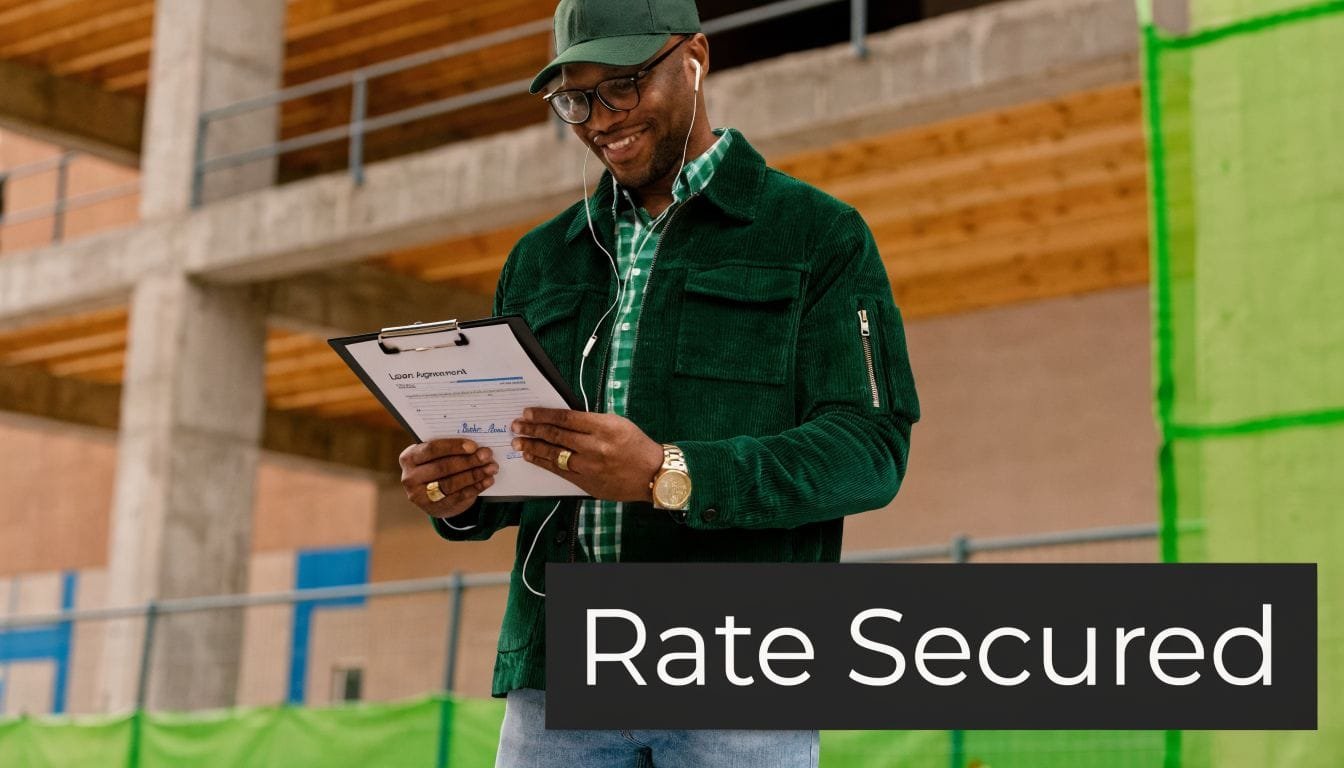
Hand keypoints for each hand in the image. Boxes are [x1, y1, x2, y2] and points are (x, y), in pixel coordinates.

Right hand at [399, 439, 497, 518]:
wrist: (431, 495)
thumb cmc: (437, 466)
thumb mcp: (435, 456)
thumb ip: (449, 449)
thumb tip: (476, 445)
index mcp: (409, 457)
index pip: (431, 449)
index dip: (453, 447)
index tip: (473, 446)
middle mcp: (410, 477)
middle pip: (443, 467)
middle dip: (468, 461)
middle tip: (487, 455)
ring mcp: (420, 496)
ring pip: (451, 484)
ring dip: (474, 475)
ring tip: (491, 468)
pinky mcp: (434, 508)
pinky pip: (458, 496)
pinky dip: (476, 487)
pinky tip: (487, 480)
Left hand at [511, 408, 663, 502]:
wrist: (652, 475)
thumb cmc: (636, 445)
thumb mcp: (618, 423)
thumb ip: (591, 422)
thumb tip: (563, 419)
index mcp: (603, 427)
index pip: (565, 418)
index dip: (543, 415)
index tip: (528, 412)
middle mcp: (594, 447)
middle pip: (556, 436)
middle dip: (532, 430)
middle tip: (516, 426)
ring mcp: (589, 467)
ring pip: (554, 455)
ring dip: (533, 448)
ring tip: (518, 443)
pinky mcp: (586, 483)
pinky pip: (559, 472)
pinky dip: (543, 464)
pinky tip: (532, 458)